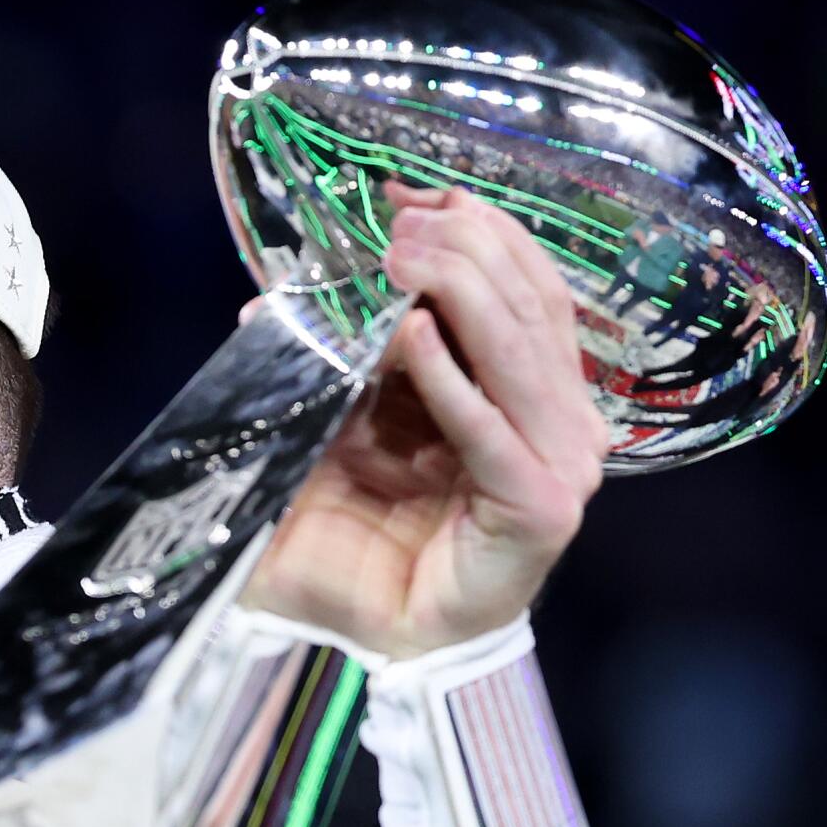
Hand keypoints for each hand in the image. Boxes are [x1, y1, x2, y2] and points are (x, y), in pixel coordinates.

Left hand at [241, 181, 610, 658]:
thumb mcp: (342, 422)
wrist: (364, 635)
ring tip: (405, 255)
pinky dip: (453, 383)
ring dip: (460, 293)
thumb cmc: (360, 533)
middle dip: (465, 250)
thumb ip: (331, 361)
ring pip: (520, 356)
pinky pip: (492, 434)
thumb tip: (267, 303)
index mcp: (527, 391)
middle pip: (528, 308)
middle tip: (402, 222)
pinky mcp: (539, 512)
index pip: (525, 285)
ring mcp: (559, 466)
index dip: (478, 229)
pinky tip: (413, 337)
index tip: (411, 191)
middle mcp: (558, 421)